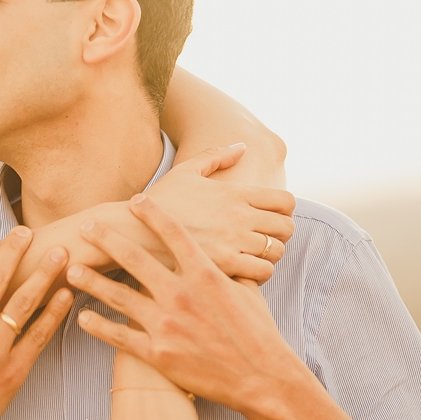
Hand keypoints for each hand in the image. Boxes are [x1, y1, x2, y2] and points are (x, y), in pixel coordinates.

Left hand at [66, 194, 304, 417]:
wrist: (261, 377)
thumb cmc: (257, 332)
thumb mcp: (248, 290)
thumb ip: (230, 268)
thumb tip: (229, 251)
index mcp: (205, 274)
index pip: (173, 234)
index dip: (152, 214)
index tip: (135, 201)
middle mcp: (181, 294)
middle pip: (135, 258)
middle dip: (107, 240)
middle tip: (86, 227)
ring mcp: (167, 324)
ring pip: (119, 297)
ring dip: (92, 281)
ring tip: (71, 270)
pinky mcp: (158, 354)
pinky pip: (120, 337)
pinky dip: (98, 326)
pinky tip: (82, 317)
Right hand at [147, 145, 294, 283]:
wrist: (133, 231)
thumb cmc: (159, 202)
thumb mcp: (186, 171)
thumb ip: (216, 156)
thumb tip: (242, 146)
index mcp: (235, 192)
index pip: (286, 201)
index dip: (284, 211)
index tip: (270, 218)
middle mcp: (240, 216)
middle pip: (287, 227)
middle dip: (280, 235)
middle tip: (264, 240)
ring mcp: (233, 241)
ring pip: (277, 251)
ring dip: (270, 256)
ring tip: (252, 257)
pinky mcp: (224, 265)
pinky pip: (263, 272)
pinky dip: (259, 273)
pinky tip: (242, 271)